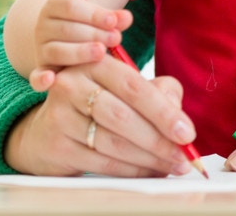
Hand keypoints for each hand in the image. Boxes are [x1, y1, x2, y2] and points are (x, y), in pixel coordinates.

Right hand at [5, 55, 197, 176]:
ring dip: (148, 159)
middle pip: (123, 117)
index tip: (187, 133)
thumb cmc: (99, 106)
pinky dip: (130, 170)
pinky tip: (148, 171)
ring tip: (171, 165)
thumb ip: (160, 93)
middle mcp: (72, 85)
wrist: (48, 130)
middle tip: (184, 156)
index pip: (135, 87)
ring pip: (113, 143)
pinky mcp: (56, 146)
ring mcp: (59, 116)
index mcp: (95, 64)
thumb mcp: (128, 89)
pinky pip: (101, 162)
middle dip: (159, 140)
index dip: (164, 112)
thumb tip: (180, 120)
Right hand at [28, 0, 131, 90]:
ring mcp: (41, 49)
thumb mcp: (97, 16)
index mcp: (55, 6)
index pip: (70, 6)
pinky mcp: (42, 70)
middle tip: (116, 38)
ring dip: (80, 52)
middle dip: (94, 34)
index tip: (113, 21)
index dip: (93, 14)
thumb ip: (111, 17)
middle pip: (66, 29)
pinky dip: (41, 79)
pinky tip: (51, 80)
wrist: (62, 37)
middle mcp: (43, 27)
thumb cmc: (87, 24)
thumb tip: (127, 18)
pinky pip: (36, 76)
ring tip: (102, 52)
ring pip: (57, 51)